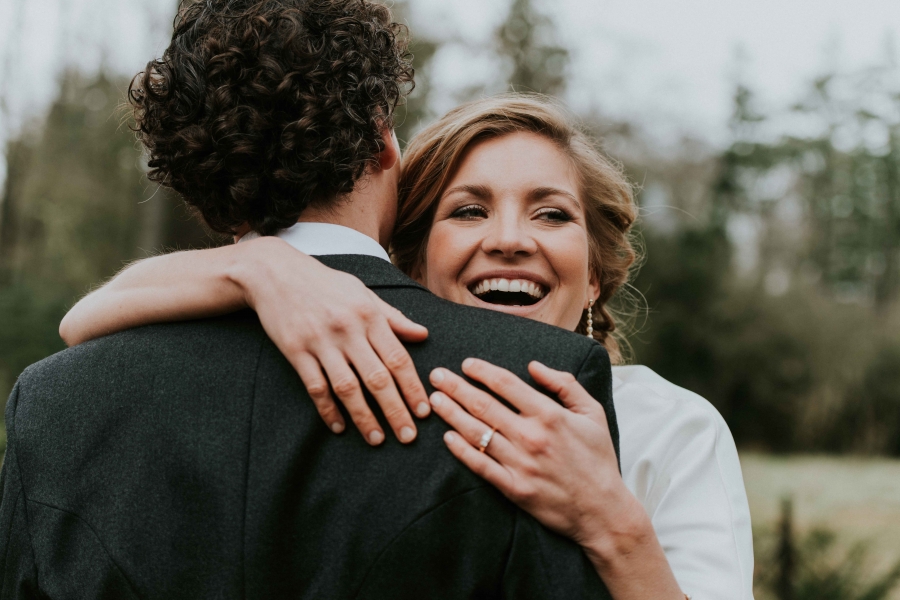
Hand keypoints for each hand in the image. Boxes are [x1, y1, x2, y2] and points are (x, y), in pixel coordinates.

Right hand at [240, 238, 429, 444]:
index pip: (398, 358)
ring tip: (377, 439)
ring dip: (364, 417)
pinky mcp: (295, 351)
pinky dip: (328, 410)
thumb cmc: (325, 283)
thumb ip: (392, 317)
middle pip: (377, 378)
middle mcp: (348, 329)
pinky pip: (315, 387)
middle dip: (395, 411)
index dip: (413, 388)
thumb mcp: (362, 293)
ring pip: (348, 388)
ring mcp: (320, 341)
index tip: (424, 411)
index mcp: (368, 315)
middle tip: (408, 436)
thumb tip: (423, 334)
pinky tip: (339, 427)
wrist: (274, 273)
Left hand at [427, 358, 626, 543]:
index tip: (466, 364)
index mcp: (549, 415)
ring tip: (434, 400)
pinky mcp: (513, 488)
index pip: (505, 384)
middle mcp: (531, 437)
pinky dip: (461, 450)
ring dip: (451, 414)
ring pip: (476, 432)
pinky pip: (480, 465)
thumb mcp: (593, 413)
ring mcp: (520, 463)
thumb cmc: (598, 459)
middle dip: (456, 387)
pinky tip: (447, 437)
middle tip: (436, 375)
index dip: (482, 371)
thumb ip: (565, 385)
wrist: (603, 510)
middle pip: (483, 405)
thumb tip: (533, 366)